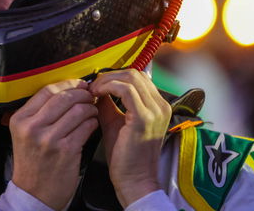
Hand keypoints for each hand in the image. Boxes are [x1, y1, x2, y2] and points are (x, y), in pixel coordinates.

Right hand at [9, 79, 98, 209]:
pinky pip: (86, 126)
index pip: (46, 90)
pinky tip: (92, 123)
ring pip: (78, 110)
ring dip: (90, 107)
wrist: (35, 194)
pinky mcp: (66, 151)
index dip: (67, 84)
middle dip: (81, 93)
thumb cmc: (33, 162)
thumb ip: (38, 112)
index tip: (78, 84)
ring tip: (92, 110)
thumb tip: (65, 88)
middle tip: (90, 95)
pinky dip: (93, 121)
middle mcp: (32, 127)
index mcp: (20, 119)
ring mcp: (49, 139)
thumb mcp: (24, 134)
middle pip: (64, 97)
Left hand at [89, 69, 171, 206]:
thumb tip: (97, 88)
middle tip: (92, 86)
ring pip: (130, 78)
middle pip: (134, 73)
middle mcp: (160, 105)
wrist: (134, 180)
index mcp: (157, 106)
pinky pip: (125, 90)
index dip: (114, 76)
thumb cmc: (124, 156)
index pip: (137, 77)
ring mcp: (155, 111)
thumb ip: (109, 104)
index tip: (97, 85)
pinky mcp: (144, 118)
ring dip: (107, 81)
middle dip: (109, 76)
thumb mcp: (115, 122)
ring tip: (93, 91)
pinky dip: (108, 88)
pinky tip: (97, 96)